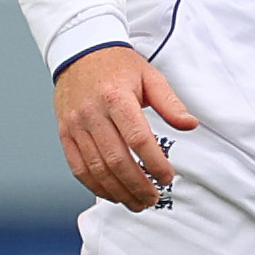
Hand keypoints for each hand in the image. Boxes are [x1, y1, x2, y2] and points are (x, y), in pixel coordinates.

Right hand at [54, 46, 199, 211]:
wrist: (79, 52)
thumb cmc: (117, 65)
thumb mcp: (150, 76)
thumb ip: (170, 103)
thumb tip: (190, 125)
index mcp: (116, 96)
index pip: (137, 137)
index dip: (154, 162)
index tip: (167, 177)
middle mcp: (92, 113)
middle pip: (115, 159)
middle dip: (137, 185)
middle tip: (154, 198)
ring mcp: (75, 125)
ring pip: (96, 169)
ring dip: (118, 192)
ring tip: (137, 202)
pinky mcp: (64, 134)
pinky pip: (78, 168)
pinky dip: (96, 186)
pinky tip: (113, 194)